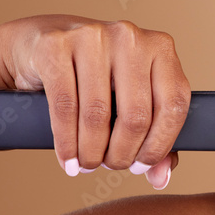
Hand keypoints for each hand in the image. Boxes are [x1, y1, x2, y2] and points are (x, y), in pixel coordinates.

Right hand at [0, 14, 190, 189]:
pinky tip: (69, 160)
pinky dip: (67, 144)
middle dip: (122, 153)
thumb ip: (154, 136)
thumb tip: (161, 178)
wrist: (40, 45)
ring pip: (98, 115)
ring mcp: (92, 36)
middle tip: (111, 166)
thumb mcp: (130, 99)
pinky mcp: (55, 46)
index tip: (142, 165)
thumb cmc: (96, 77)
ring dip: (92, 152)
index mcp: (160, 47)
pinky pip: (65, 107)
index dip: (160, 144)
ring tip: (88, 165)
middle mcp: (130, 37)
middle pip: (136, 114)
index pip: (174, 104)